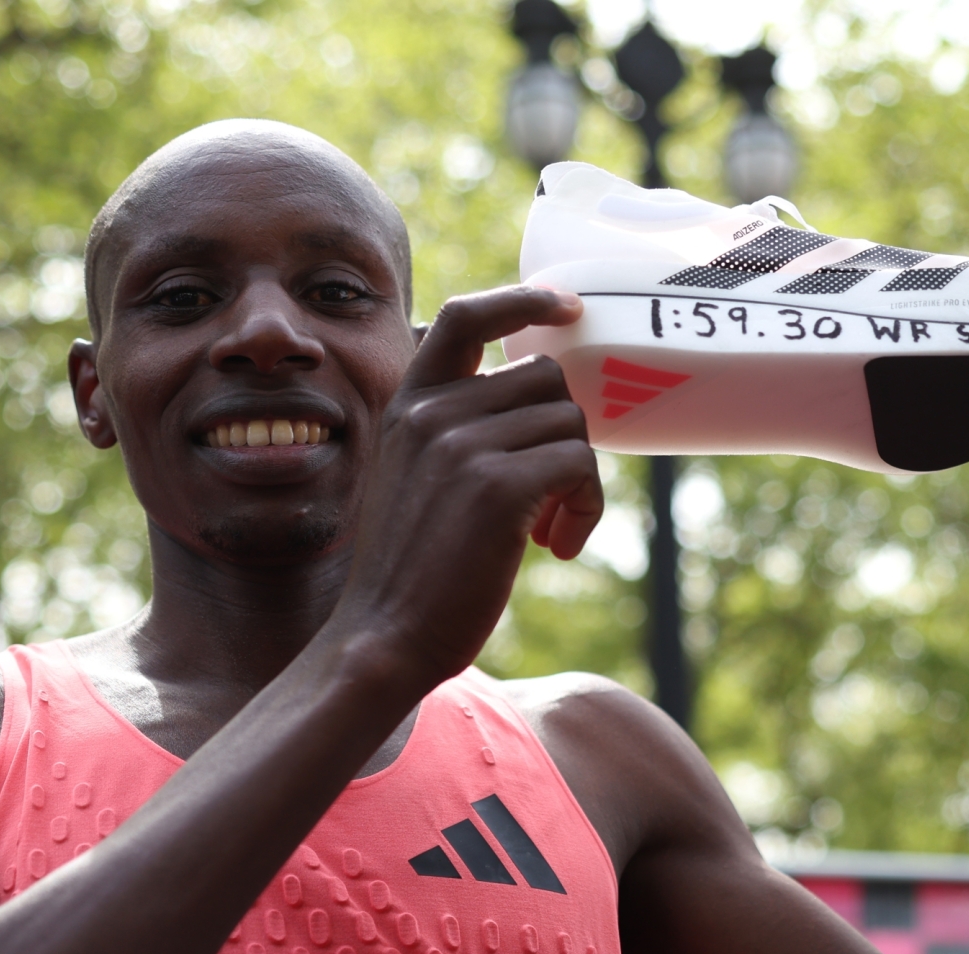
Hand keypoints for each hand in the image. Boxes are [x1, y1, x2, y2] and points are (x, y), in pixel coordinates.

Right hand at [329, 286, 603, 690]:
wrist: (383, 637)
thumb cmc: (407, 572)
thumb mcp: (413, 480)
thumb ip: (454, 434)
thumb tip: (536, 404)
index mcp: (408, 405)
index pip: (467, 318)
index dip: (523, 301)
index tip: (568, 309)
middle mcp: (433, 413)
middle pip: (546, 381)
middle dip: (563, 437)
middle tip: (551, 500)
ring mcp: (463, 445)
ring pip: (570, 424)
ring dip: (578, 480)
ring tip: (549, 530)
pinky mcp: (498, 487)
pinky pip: (580, 466)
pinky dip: (585, 508)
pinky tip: (556, 548)